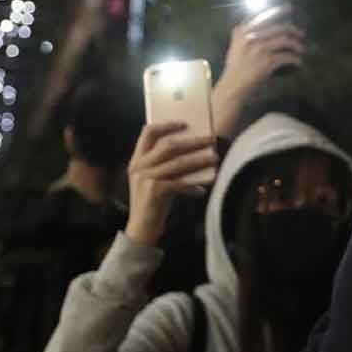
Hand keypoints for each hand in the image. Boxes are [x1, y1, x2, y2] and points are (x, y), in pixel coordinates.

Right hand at [125, 122, 217, 246]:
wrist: (141, 229)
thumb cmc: (153, 202)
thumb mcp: (155, 180)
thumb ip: (168, 166)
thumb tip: (196, 152)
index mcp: (137, 160)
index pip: (148, 133)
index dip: (166, 125)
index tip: (184, 123)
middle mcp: (139, 166)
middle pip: (168, 145)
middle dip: (192, 141)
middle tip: (210, 139)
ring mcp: (145, 178)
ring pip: (178, 162)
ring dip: (199, 159)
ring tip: (214, 157)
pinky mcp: (154, 191)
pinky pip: (180, 182)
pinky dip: (194, 184)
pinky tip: (203, 187)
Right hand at [212, 10, 304, 136]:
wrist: (232, 87)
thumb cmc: (235, 68)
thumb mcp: (236, 46)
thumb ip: (245, 34)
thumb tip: (261, 27)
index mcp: (242, 31)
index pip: (262, 15)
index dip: (277, 10)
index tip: (289, 7)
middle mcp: (251, 37)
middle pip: (278, 27)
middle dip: (293, 29)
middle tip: (301, 33)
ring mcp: (260, 49)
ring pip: (285, 41)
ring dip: (297, 45)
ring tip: (301, 50)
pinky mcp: (268, 62)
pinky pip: (287, 57)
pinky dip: (295, 60)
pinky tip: (298, 63)